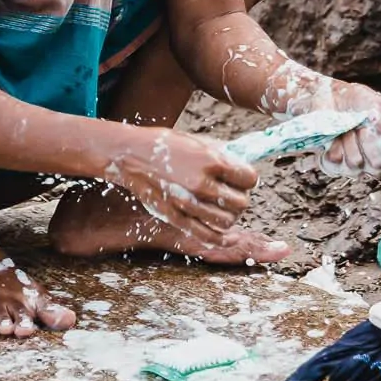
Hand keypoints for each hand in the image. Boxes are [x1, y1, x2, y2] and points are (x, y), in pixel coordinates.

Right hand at [102, 128, 259, 249]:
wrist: (131, 155)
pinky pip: (207, 236)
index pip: (249, 178)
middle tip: (233, 192)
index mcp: (210, 161)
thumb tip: (245, 162)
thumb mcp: (198, 141)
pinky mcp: (176, 217)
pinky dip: (222, 238)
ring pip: (227, 221)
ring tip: (224, 207)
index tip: (243, 177)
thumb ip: (223, 154)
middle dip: (241, 198)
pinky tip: (226, 234)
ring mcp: (188, 203)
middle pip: (241, 202)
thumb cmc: (166, 145)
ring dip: (231, 216)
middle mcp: (201, 183)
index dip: (249, 178)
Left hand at [317, 82, 380, 175]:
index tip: (375, 117)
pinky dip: (333, 143)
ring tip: (346, 126)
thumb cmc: (359, 101)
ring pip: (355, 163)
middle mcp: (376, 164)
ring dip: (348, 139)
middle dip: (366, 138)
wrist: (327, 96)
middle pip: (377, 164)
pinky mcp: (333, 166)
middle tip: (360, 121)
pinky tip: (334, 135)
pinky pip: (335, 161)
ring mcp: (355, 168)